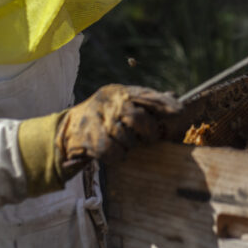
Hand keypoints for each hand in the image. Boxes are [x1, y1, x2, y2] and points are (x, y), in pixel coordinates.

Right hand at [57, 83, 180, 177]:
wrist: (67, 129)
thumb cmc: (104, 116)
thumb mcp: (122, 103)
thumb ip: (147, 102)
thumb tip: (174, 96)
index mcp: (121, 92)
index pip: (146, 95)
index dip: (164, 104)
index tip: (180, 111)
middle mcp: (109, 102)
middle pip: (137, 117)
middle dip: (148, 131)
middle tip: (150, 137)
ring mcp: (97, 120)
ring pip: (125, 137)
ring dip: (129, 145)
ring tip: (124, 142)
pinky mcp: (88, 138)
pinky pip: (111, 151)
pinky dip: (117, 155)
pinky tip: (116, 152)